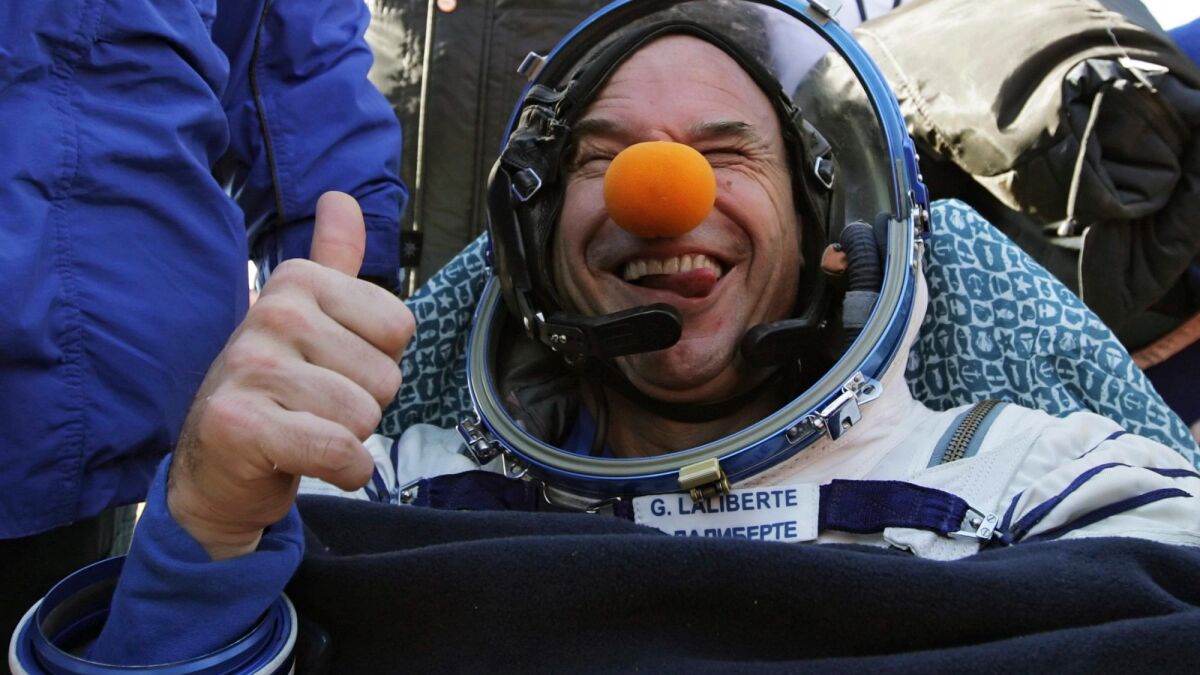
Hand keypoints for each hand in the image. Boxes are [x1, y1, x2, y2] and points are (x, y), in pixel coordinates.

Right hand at [167, 192, 413, 559]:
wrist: (215, 463)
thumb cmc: (275, 388)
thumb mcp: (306, 316)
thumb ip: (333, 260)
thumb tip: (341, 200)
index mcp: (297, 282)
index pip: (399, 327)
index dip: (377, 359)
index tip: (333, 367)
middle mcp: (272, 314)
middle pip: (386, 377)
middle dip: (363, 404)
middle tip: (315, 406)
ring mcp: (251, 367)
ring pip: (364, 417)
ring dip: (346, 437)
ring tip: (304, 428)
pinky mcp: (241, 423)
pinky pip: (339, 451)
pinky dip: (343, 470)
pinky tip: (308, 460)